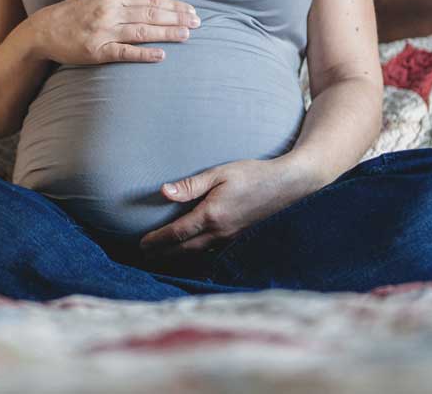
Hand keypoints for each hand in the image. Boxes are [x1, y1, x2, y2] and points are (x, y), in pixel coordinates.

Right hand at [28, 0, 200, 64]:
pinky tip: (161, 55)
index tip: (191, 10)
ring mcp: (103, 32)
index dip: (172, 5)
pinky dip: (143, 53)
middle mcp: (109, 12)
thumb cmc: (73, 12)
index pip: (150, 1)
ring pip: (141, 31)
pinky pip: (124, 52)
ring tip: (187, 35)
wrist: (44, 30)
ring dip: (166, 33)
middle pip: (149, 14)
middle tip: (198, 22)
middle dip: (176, 17)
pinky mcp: (97, 52)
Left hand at [139, 153, 327, 256]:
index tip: (142, 244)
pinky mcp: (240, 239)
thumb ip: (191, 184)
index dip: (157, 241)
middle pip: (184, 250)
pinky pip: (213, 253)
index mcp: (212, 215)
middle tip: (144, 255)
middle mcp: (220, 233)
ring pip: (198, 254)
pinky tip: (191, 255)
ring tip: (161, 258)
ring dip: (178, 258)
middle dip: (163, 254)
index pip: (177, 234)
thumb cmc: (253, 174)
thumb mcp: (220, 173)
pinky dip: (197, 256)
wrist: (289, 186)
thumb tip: (164, 191)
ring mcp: (232, 239)